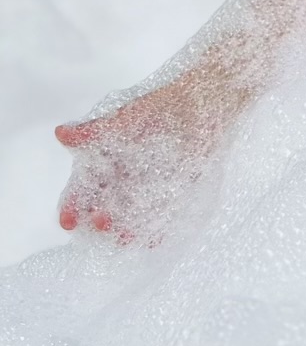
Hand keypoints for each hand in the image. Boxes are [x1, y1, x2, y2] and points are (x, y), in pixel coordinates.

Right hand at [55, 79, 208, 241]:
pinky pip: (161, 217)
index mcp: (107, 161)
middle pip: (105, 206)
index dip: (74, 204)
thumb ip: (95, 131)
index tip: (67, 221)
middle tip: (96, 224)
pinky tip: (153, 240)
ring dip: (124, 228)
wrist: (204, 105)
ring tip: (122, 236)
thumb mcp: (127, 119)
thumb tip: (60, 134)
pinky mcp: (173, 194)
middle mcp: (123, 179)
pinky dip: (157, 230)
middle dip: (98, 219)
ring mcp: (147, 189)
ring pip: (130, 215)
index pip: (84, 188)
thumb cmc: (162, 106)